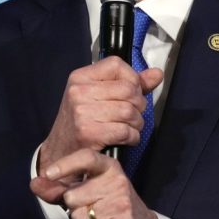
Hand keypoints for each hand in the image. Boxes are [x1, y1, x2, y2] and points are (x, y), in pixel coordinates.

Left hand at [31, 149, 161, 218]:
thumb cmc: (110, 207)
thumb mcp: (88, 192)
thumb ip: (59, 188)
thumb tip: (34, 183)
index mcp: (109, 167)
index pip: (86, 157)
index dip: (65, 164)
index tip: (48, 173)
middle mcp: (117, 181)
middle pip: (73, 196)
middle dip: (74, 208)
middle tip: (92, 210)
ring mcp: (123, 203)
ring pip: (79, 218)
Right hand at [37, 56, 161, 186]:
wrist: (60, 153)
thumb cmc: (83, 122)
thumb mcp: (99, 96)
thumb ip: (130, 83)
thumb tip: (157, 74)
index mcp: (80, 77)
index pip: (116, 65)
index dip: (132, 79)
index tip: (131, 93)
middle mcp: (78, 91)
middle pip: (128, 90)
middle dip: (139, 105)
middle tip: (134, 115)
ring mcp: (82, 112)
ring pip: (129, 111)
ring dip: (137, 123)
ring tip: (131, 127)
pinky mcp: (88, 133)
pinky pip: (125, 131)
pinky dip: (132, 137)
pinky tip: (127, 139)